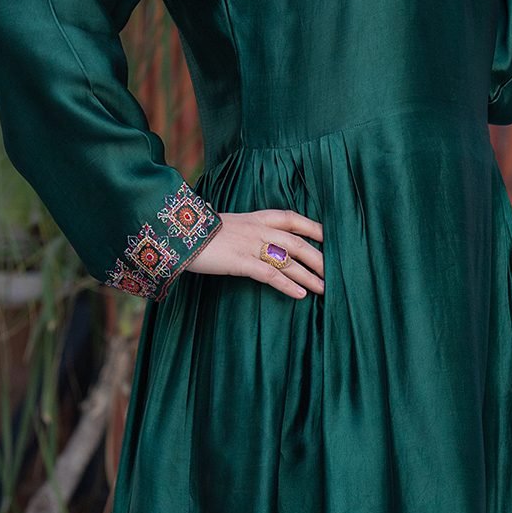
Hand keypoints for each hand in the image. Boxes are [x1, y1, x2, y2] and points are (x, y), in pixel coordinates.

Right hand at [183, 207, 324, 298]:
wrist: (173, 232)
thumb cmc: (197, 232)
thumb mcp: (223, 224)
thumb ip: (241, 228)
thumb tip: (245, 232)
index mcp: (255, 217)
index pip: (292, 218)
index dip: (314, 228)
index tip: (330, 237)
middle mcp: (257, 229)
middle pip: (298, 242)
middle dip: (319, 258)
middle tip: (337, 272)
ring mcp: (249, 245)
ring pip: (289, 260)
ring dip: (310, 276)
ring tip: (326, 289)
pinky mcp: (240, 262)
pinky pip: (271, 275)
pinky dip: (288, 286)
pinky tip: (301, 295)